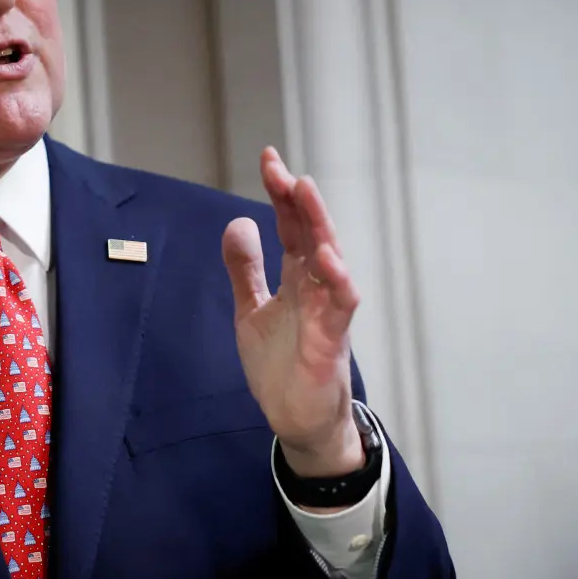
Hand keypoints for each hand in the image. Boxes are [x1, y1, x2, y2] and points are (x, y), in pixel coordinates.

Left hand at [222, 147, 362, 479]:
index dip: (281, 194)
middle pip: (312, 235)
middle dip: (299, 201)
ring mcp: (326, 313)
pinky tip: (327, 259)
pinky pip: (340, 306)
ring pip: (331, 261)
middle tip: (284, 169)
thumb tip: (238, 222)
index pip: (291, 227)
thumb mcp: (251, 309)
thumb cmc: (280, 364)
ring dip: (320, 227)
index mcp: (296, 279)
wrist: (295, 419)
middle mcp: (315, 289)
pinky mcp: (330, 342)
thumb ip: (246, 269)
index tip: (269, 159)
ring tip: (306, 194)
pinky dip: (336, 281)